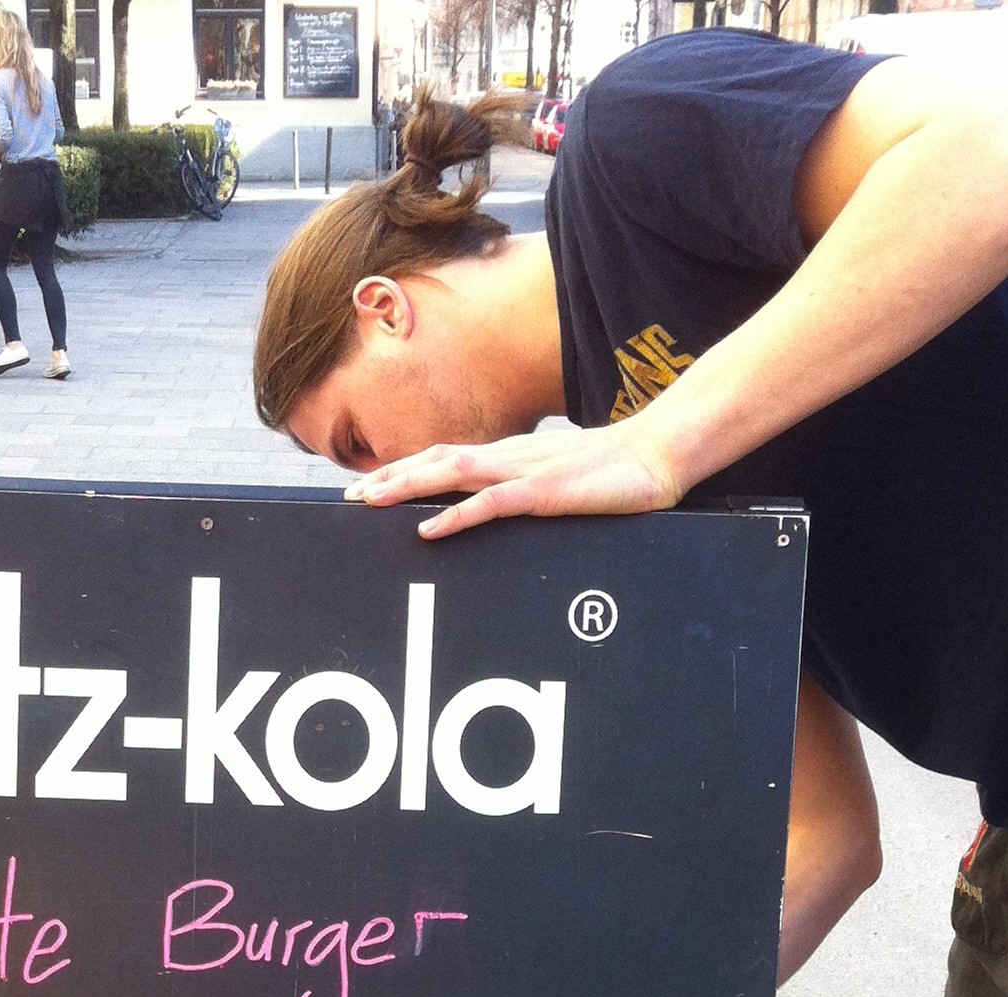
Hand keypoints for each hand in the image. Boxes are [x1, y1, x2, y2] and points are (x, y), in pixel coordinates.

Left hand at [344, 421, 684, 537]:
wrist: (659, 454)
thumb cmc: (615, 472)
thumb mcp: (562, 479)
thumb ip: (529, 489)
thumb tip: (506, 502)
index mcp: (513, 455)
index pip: (448, 457)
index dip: (407, 468)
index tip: (370, 484)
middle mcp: (510, 457)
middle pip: (437, 460)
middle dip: (390, 476)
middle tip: (349, 496)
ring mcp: (525, 472)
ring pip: (452, 474)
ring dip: (407, 487)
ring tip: (369, 501)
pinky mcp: (544, 492)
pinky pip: (490, 505)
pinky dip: (456, 517)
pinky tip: (429, 530)